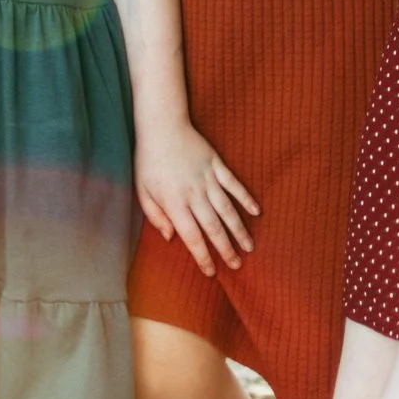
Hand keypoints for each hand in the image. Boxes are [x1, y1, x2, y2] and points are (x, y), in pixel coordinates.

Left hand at [137, 115, 259, 273]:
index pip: (191, 237)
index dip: (202, 256)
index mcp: (174, 202)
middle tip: (237, 265)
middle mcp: (194, 194)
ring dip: (239, 230)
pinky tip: (256, 211)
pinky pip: (234, 184)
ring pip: (227, 209)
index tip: (210, 272)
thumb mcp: (142, 190)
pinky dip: (246, 198)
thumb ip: (155, 216)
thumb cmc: (149, 161)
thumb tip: (170, 238)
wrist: (162, 126)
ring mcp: (208, 178)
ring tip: (250, 247)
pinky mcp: (216, 165)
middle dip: (226, 249)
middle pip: (213, 227)